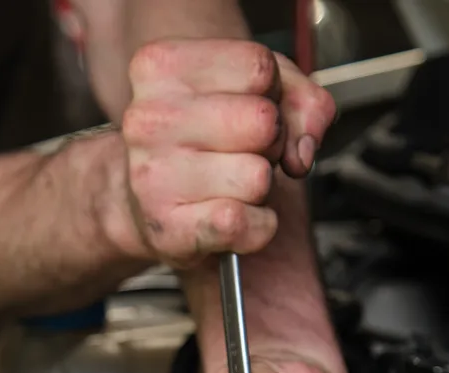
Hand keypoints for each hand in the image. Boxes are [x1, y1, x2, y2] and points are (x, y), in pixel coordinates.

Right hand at [118, 38, 335, 266]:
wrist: (146, 202)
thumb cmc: (202, 139)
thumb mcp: (254, 93)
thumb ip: (300, 100)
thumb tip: (302, 150)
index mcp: (161, 67)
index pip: (259, 68)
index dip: (271, 93)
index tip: (246, 107)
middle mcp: (149, 118)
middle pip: (264, 122)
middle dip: (271, 141)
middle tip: (243, 150)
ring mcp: (153, 176)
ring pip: (258, 177)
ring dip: (261, 186)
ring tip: (230, 182)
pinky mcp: (169, 229)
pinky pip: (244, 224)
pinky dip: (257, 226)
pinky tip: (234, 216)